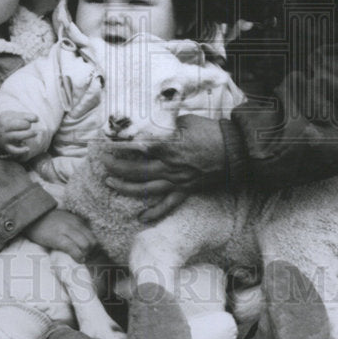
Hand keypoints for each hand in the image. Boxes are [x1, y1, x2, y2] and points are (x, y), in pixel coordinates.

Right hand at [0, 112, 42, 157]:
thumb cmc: (8, 121)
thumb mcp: (14, 115)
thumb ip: (25, 116)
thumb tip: (37, 118)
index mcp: (4, 120)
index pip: (20, 118)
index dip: (31, 118)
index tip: (36, 119)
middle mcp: (3, 130)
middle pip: (18, 126)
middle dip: (27, 125)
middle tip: (29, 125)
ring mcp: (4, 139)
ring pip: (18, 137)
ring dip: (28, 134)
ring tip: (35, 133)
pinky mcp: (6, 147)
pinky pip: (14, 151)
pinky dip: (21, 151)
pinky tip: (28, 148)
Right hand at [23, 209, 95, 261]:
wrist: (32, 216)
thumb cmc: (47, 221)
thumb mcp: (66, 221)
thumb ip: (75, 228)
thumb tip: (83, 242)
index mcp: (77, 220)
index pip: (92, 235)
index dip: (93, 246)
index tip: (89, 253)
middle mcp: (74, 224)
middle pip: (92, 240)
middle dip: (91, 252)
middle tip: (86, 257)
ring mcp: (66, 230)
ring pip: (85, 244)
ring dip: (86, 254)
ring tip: (81, 259)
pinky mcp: (57, 238)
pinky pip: (72, 248)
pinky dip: (78, 256)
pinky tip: (78, 260)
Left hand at [103, 115, 226, 220]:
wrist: (234, 150)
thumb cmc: (210, 131)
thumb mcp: (185, 120)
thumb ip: (166, 125)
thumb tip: (151, 124)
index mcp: (168, 146)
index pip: (137, 147)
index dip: (120, 146)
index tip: (107, 143)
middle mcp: (169, 166)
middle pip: (135, 170)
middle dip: (116, 167)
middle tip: (103, 164)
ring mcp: (177, 181)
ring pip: (145, 189)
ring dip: (125, 188)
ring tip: (110, 184)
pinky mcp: (185, 190)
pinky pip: (168, 205)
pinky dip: (154, 213)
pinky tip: (141, 218)